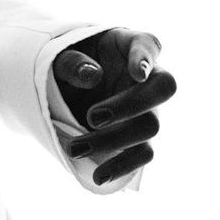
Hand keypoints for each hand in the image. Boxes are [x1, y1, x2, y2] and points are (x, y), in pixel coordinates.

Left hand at [51, 27, 176, 184]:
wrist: (62, 86)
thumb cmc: (65, 62)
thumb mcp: (58, 55)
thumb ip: (71, 62)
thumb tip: (93, 76)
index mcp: (128, 45)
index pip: (147, 43)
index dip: (146, 57)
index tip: (137, 72)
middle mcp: (146, 76)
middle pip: (161, 89)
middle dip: (129, 106)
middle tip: (92, 117)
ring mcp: (145, 108)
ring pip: (150, 127)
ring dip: (114, 141)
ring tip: (76, 148)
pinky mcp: (136, 136)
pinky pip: (141, 154)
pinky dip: (122, 166)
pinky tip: (99, 176)